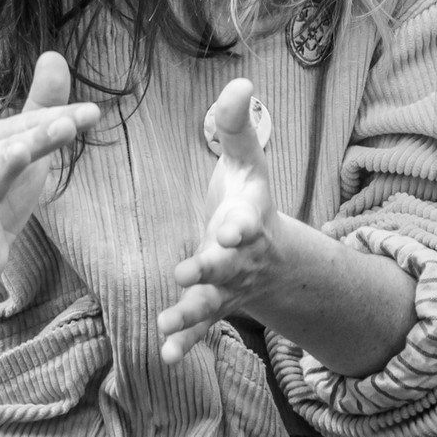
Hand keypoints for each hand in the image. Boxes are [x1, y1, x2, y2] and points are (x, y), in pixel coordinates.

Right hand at [0, 51, 98, 292]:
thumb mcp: (27, 152)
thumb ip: (42, 110)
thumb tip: (54, 55)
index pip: (29, 128)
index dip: (59, 120)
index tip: (93, 113)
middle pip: (8, 151)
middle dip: (36, 138)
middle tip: (68, 124)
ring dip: (1, 170)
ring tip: (20, 153)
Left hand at [158, 78, 277, 363]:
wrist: (270, 254)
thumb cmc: (247, 197)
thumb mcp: (246, 158)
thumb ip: (236, 124)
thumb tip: (240, 80)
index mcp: (249, 216)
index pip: (249, 219)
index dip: (242, 224)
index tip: (232, 228)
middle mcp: (242, 256)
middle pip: (228, 265)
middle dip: (210, 269)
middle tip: (187, 272)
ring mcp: (229, 286)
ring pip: (211, 302)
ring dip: (191, 313)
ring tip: (167, 322)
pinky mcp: (213, 308)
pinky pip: (201, 329)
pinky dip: (187, 343)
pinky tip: (167, 355)